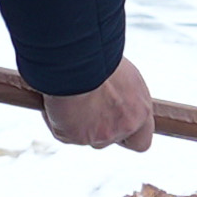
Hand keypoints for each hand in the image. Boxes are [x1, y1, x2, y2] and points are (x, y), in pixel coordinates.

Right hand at [40, 59, 161, 151]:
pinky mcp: (76, 137)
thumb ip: (121, 96)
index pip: (141, 141)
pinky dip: (57, 119)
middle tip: (85, 105)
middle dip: (98, 127)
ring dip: (77, 124)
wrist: (80, 58)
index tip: (115, 124)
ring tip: (69, 96)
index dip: (127, 137)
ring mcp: (100, 135)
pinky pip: (63, 132)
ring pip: (86, 137)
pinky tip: (55, 100)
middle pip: (109, 139)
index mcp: (141, 110)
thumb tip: (109, 99)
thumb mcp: (121, 75)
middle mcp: (125, 126)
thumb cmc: (100, 55)